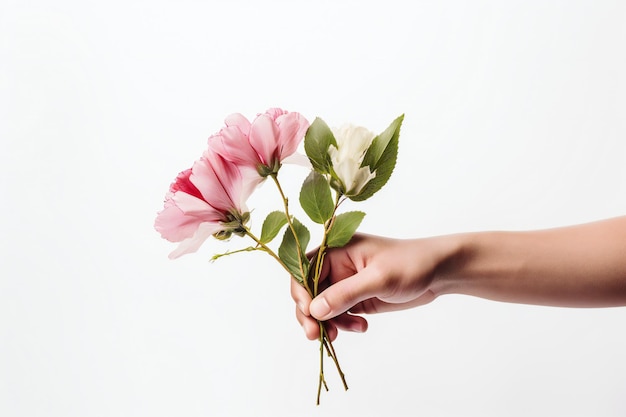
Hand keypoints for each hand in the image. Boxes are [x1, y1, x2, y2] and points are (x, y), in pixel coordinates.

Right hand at [291, 233, 448, 340]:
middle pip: (307, 291)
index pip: (303, 270)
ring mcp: (345, 282)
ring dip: (328, 322)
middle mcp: (336, 265)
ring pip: (321, 306)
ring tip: (344, 332)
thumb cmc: (411, 264)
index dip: (300, 292)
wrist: (438, 272)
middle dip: (310, 314)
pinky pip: (337, 314)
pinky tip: (361, 326)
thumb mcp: (378, 279)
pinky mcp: (355, 297)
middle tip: (317, 335)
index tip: (309, 313)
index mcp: (336, 249)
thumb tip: (314, 310)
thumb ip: (345, 294)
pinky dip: (343, 324)